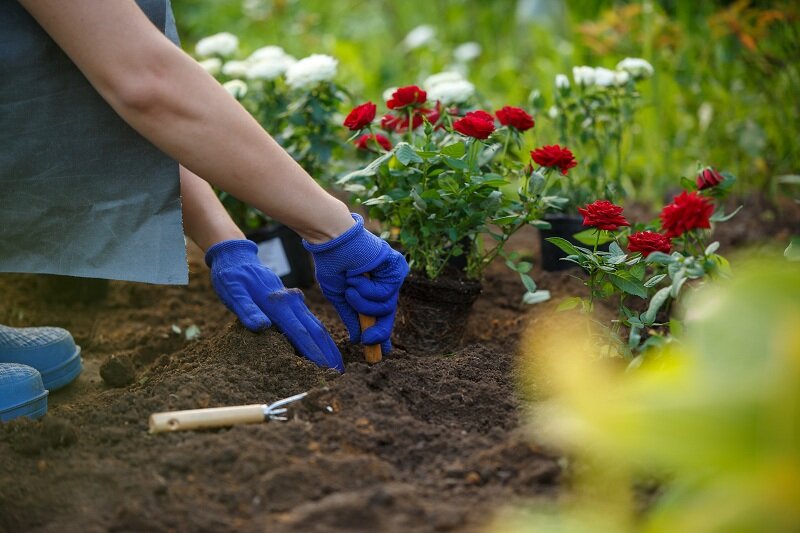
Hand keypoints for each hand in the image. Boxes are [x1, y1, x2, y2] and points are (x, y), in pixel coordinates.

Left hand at [205, 240, 342, 371]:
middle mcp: (292, 302)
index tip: (325, 370)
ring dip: (328, 345)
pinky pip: (311, 321)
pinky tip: (324, 346)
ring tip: (336, 364)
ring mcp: (295, 300)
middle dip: (329, 353)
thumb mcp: (233, 293)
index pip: (300, 333)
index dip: (314, 353)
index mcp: (278, 304)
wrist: (237, 256)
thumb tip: (262, 326)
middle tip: (340, 374)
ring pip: (316, 325)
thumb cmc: (231, 277)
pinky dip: (320, 336)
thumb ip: (247, 310)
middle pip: (316, 330)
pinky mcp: (294, 301)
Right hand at [303, 214, 408, 353]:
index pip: (380, 314)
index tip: (382, 352)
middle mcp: (384, 282)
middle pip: (388, 314)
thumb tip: (358, 339)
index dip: (381, 332)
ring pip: (385, 306)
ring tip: (351, 286)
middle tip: (369, 340)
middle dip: (379, 331)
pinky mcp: (396, 267)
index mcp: (371, 288)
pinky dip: (368, 290)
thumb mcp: (339, 296)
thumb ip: (351, 316)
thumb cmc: (332, 263)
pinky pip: (386, 292)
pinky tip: (358, 277)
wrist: (332, 241)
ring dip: (363, 302)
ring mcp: (391, 275)